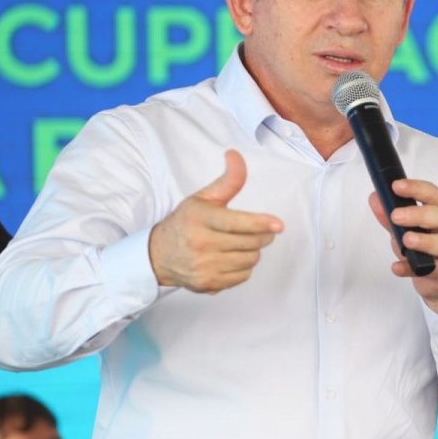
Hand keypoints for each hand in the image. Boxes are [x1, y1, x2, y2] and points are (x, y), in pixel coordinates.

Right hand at [148, 150, 283, 293]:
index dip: (260, 223)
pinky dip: (244, 267)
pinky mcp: (208, 284)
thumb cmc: (186, 222)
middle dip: (263, 235)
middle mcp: (201, 244)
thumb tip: (235, 154)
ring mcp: (204, 266)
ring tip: (241, 243)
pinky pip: (243, 276)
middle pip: (250, 242)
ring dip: (253, 250)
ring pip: (250, 259)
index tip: (278, 225)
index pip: (236, 223)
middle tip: (260, 230)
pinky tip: (231, 258)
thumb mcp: (204, 198)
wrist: (159, 255)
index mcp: (200, 218)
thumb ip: (227, 180)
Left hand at [369, 179, 437, 311]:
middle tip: (396, 216)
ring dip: (425, 241)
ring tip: (405, 240)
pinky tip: (397, 267)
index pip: (434, 195)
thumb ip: (391, 217)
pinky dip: (412, 269)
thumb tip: (375, 198)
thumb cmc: (426, 248)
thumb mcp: (407, 230)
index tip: (396, 186)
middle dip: (420, 214)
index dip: (416, 188)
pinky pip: (433, 270)